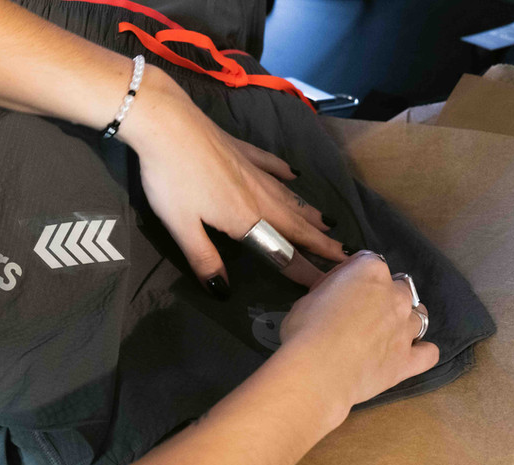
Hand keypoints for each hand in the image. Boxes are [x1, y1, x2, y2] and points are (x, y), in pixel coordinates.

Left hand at [118, 67, 346, 291]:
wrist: (167, 123)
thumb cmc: (171, 179)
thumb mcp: (182, 227)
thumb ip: (204, 259)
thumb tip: (223, 292)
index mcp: (245, 219)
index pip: (282, 251)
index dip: (305, 270)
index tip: (330, 284)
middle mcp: (259, 195)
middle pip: (295, 224)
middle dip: (320, 242)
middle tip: (346, 255)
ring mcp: (252, 169)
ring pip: (288, 196)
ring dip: (308, 213)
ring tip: (327, 223)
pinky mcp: (242, 149)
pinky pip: (271, 165)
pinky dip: (285, 173)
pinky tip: (294, 175)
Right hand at [280, 252, 439, 410]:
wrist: (317, 371)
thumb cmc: (305, 329)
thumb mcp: (309, 296)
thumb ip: (332, 289)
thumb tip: (337, 294)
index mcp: (370, 272)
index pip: (369, 262)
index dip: (353, 275)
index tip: (339, 290)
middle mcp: (396, 295)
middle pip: (400, 287)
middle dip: (384, 297)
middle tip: (360, 314)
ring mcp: (406, 328)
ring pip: (419, 316)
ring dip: (404, 321)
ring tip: (383, 334)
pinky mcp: (409, 360)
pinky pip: (429, 353)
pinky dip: (421, 352)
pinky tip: (407, 355)